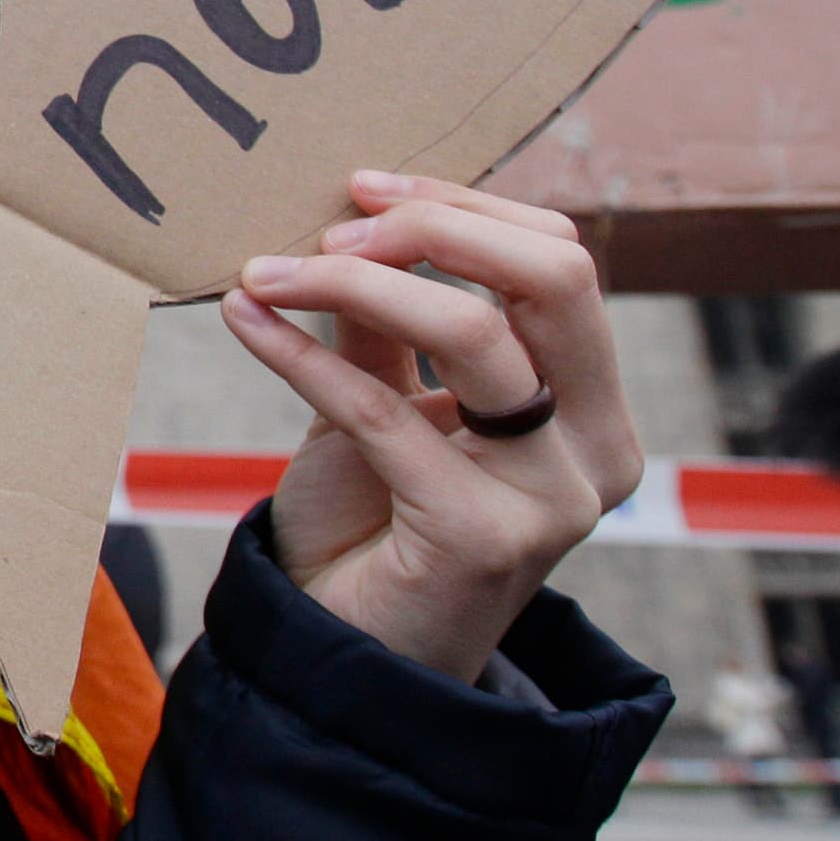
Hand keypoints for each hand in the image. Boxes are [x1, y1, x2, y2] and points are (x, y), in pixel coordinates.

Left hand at [223, 172, 641, 682]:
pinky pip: (385, 411)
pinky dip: (302, 354)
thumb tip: (349, 214)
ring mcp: (552, 496)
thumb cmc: (369, 522)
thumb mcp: (381, 401)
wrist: (346, 655)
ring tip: (264, 270)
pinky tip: (243, 319)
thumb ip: (380, 318)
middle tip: (328, 223)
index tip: (361, 184)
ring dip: (355, 281)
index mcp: (590, 404)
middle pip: (553, 278)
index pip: (559, 261)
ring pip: (475, 333)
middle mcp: (596, 447)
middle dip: (434, 228)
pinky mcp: (483, 536)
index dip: (462, 206)